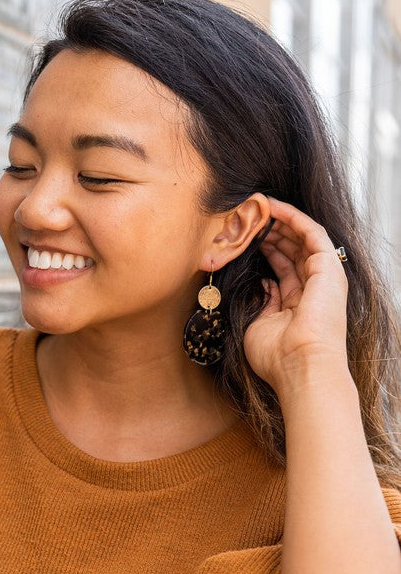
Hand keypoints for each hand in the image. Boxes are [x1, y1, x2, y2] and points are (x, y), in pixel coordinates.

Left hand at [243, 197, 349, 393]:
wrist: (300, 367)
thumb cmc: (278, 356)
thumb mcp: (259, 324)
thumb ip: (262, 301)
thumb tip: (263, 282)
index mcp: (299, 302)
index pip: (283, 266)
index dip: (265, 248)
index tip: (244, 235)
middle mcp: (314, 287)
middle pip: (292, 249)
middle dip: (270, 230)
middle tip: (247, 216)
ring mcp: (324, 276)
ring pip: (302, 237)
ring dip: (279, 220)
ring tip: (256, 206)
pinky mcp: (328, 267)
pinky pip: (311, 231)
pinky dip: (292, 216)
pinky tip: (272, 206)